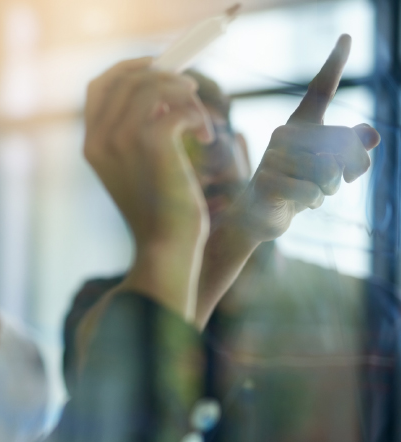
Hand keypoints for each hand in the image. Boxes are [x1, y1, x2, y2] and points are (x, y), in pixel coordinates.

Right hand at [83, 57, 214, 320]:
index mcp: (91, 144)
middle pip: (127, 78)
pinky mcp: (151, 145)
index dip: (128, 68)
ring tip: (200, 120)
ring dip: (185, 95)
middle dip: (164, 75)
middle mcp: (99, 139)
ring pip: (153, 85)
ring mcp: (121, 141)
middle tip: (190, 89)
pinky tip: (204, 138)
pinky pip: (177, 106)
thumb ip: (135, 130)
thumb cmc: (158, 209)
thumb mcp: (137, 166)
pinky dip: (197, 116)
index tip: (157, 68)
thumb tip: (161, 91)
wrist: (165, 246)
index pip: (98, 85)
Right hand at [228, 34, 380, 241]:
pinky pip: (311, 191)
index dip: (335, 63)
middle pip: (341, 143)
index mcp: (300, 126)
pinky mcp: (266, 180)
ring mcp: (273, 156)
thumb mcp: (328, 169)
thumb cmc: (296, 187)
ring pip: (328, 171)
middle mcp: (284, 134)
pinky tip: (297, 202)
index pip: (321, 90)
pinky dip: (312, 202)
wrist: (258, 216)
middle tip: (331, 183)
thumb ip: (351, 151)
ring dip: (327, 189)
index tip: (346, 37)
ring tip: (309, 192)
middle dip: (347, 170)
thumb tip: (371, 135)